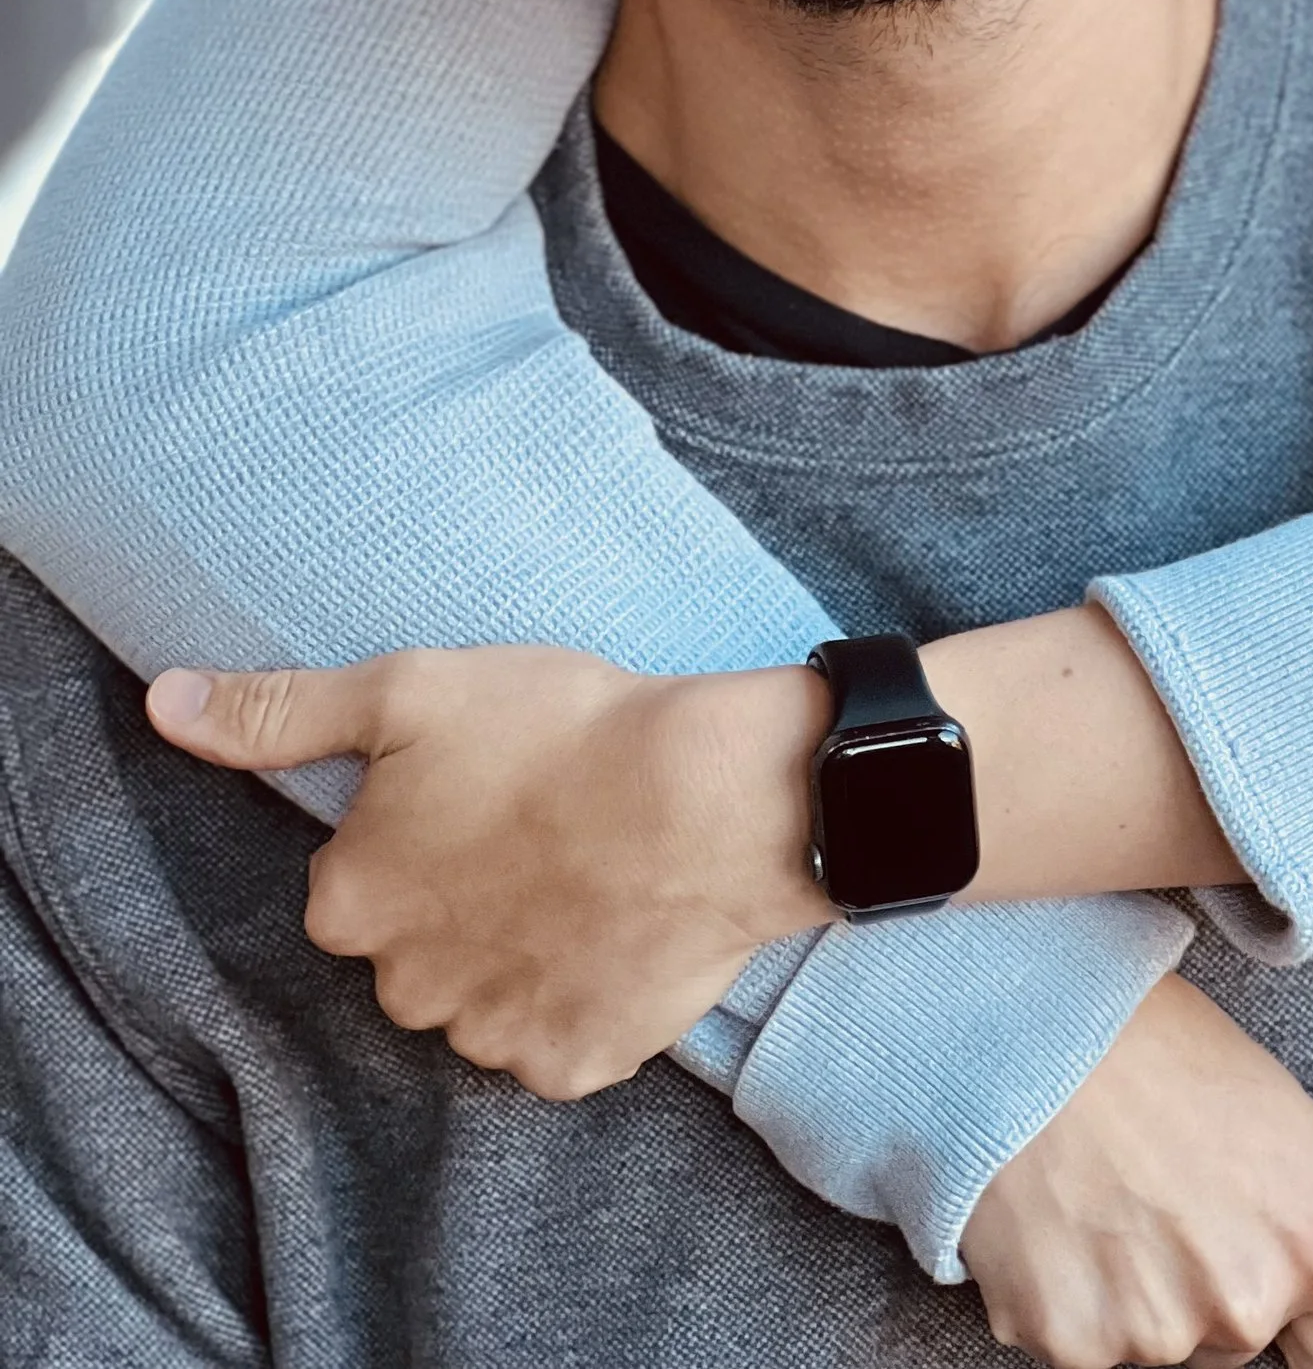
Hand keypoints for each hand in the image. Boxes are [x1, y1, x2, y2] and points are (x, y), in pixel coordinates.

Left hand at [146, 647, 827, 1095]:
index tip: (485, 784)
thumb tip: (163, 704)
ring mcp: (492, 1035)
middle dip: (465, 896)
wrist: (710, 801)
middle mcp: (404, 988)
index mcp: (352, 902)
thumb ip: (279, 710)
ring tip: (593, 865)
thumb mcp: (410, 689)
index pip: (358, 878)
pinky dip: (585, 988)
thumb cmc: (560, 731)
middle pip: (418, 946)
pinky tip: (621, 922)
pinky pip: (561, 1034)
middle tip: (540, 822)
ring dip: (524, 945)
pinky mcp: (574, 1062)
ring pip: (488, 993)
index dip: (422, 825)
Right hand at [961, 975, 1312, 1368]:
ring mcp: (1156, 1334)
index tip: (1256, 1244)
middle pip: (1243, 1349)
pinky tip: (1071, 1223)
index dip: (1298, 1301)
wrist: (1037, 1023)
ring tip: (1118, 1198)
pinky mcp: (1070, 1345)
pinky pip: (1090, 1352)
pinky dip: (1080, 1303)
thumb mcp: (1296, 1125)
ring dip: (1148, 1298)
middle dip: (1217, 1289)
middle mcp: (1248, 1306)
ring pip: (1168, 1352)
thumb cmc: (1172, 1057)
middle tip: (1173, 1192)